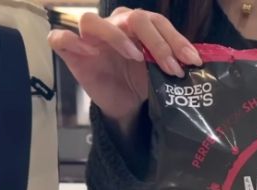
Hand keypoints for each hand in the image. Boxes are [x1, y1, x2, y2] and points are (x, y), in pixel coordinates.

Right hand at [48, 7, 201, 130]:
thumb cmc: (141, 82)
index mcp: (138, 25)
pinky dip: (71, 41)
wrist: (124, 104)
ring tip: (135, 56)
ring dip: (117, 36)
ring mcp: (90, 37)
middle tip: (172, 68)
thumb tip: (196, 62)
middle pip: (133, 18)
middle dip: (158, 43)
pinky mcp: (71, 51)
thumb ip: (172, 62)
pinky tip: (88, 52)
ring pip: (93, 21)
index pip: (157, 22)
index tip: (192, 60)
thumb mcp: (160, 73)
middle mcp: (115, 24)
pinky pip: (60, 38)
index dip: (176, 40)